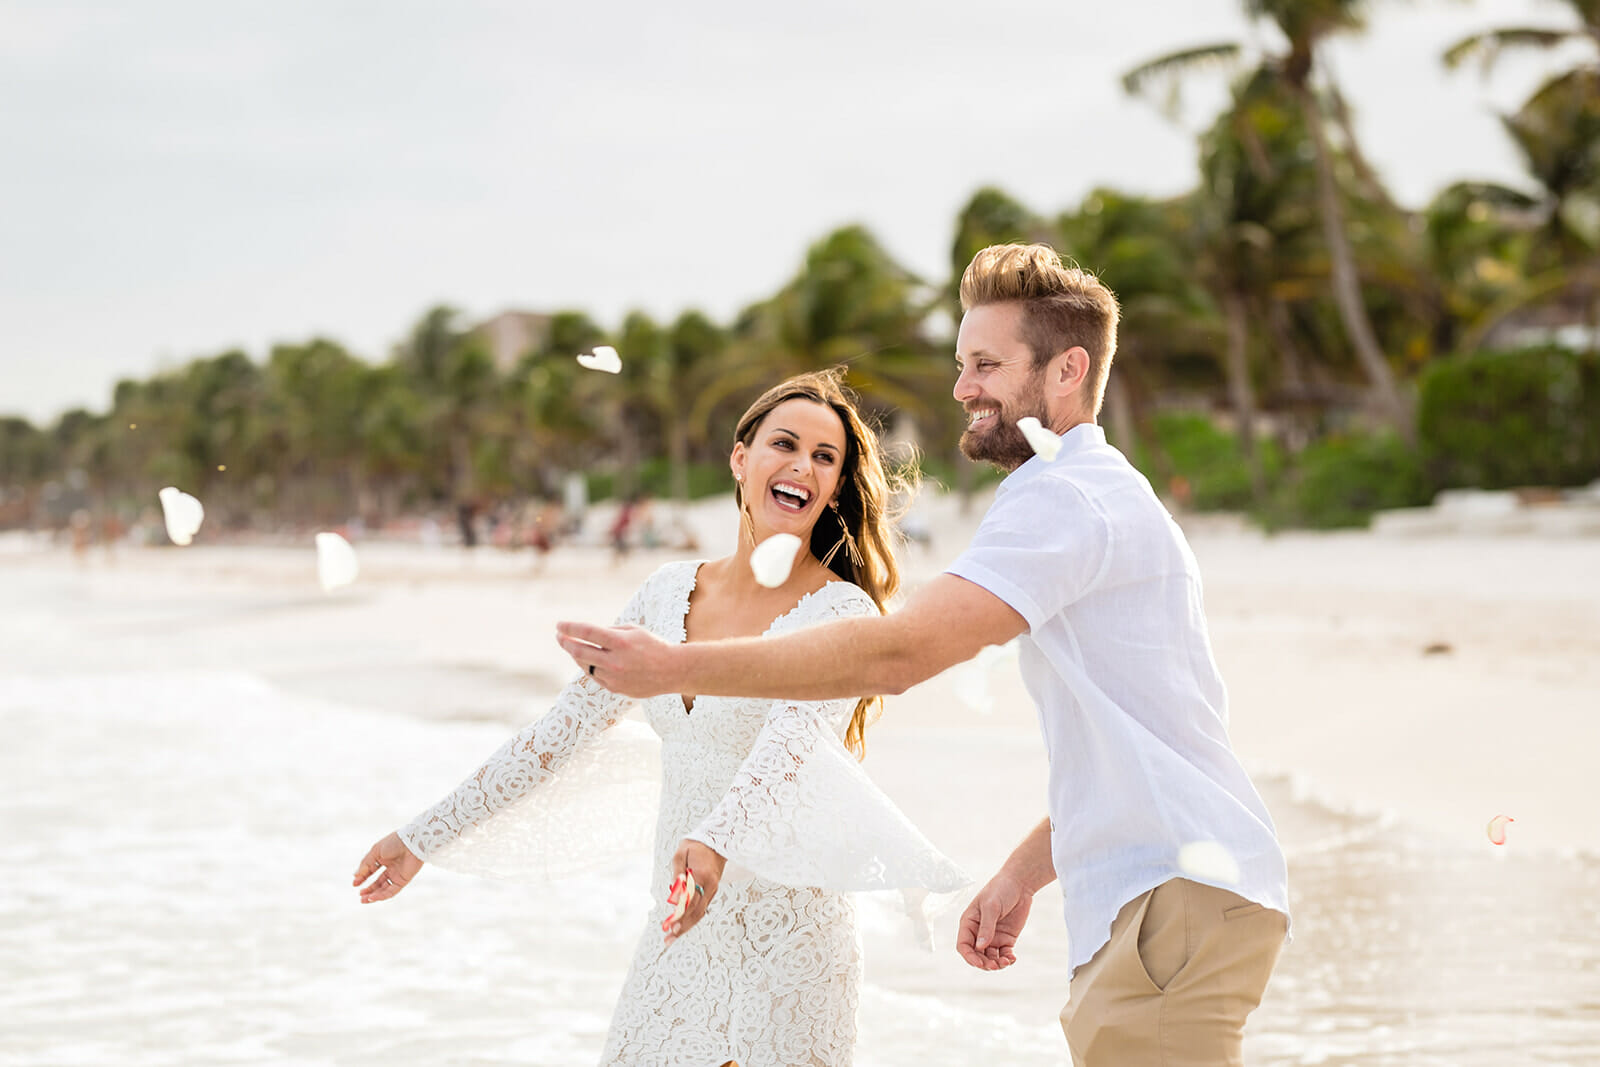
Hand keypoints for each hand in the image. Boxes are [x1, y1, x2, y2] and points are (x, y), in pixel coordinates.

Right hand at [353, 831, 422, 902]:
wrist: (412, 842)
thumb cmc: (395, 842)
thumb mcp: (375, 852)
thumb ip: (366, 864)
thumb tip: (355, 875)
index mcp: (384, 858)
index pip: (371, 870)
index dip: (363, 877)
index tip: (354, 884)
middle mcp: (391, 867)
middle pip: (378, 882)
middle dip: (369, 889)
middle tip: (360, 895)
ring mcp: (397, 874)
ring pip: (384, 888)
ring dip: (374, 895)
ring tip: (363, 900)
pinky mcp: (403, 880)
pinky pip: (392, 891)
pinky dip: (382, 895)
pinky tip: (373, 897)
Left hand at [556, 622, 678, 697]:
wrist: (672, 671)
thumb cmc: (653, 646)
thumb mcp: (634, 631)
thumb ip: (610, 632)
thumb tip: (587, 634)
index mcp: (621, 642)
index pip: (588, 632)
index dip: (570, 627)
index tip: (559, 624)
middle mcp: (615, 661)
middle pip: (580, 651)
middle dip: (565, 642)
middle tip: (559, 636)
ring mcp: (614, 677)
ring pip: (585, 665)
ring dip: (576, 655)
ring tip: (573, 646)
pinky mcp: (615, 688)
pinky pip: (594, 676)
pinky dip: (589, 667)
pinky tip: (588, 660)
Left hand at [662, 838, 725, 945]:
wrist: (716, 841)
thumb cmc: (695, 846)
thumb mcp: (681, 854)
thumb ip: (677, 873)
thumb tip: (674, 892)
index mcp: (702, 876)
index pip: (689, 900)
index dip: (679, 915)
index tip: (669, 925)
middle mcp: (710, 886)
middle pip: (696, 911)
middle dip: (682, 926)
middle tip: (669, 938)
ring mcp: (713, 890)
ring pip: (700, 913)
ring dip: (686, 926)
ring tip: (673, 937)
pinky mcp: (712, 892)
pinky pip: (702, 908)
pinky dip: (692, 919)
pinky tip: (682, 926)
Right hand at [956, 870, 1032, 969]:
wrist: (1020, 884)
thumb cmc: (1000, 890)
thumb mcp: (991, 907)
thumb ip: (986, 927)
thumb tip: (980, 947)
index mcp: (969, 923)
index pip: (964, 945)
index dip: (970, 957)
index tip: (980, 963)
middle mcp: (979, 932)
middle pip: (977, 955)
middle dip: (984, 963)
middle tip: (995, 965)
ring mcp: (993, 936)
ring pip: (990, 958)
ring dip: (997, 963)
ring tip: (1007, 962)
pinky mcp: (1006, 938)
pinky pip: (1004, 954)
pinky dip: (1007, 959)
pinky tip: (1012, 958)